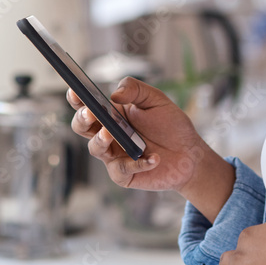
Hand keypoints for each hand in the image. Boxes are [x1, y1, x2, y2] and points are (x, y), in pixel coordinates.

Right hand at [67, 76, 218, 196]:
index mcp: (111, 114)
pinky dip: (137, 164)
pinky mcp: (124, 174)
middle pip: (81, 127)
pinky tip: (154, 157)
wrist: (190, 153)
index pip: (86, 105)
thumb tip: (114, 95)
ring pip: (95, 148)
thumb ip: (136, 90)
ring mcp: (114, 155)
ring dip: (100, 140)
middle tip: (91, 112)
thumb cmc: (170, 124)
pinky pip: (121, 170)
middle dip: (82, 119)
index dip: (77, 98)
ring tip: (111, 133)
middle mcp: (107, 134)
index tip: (76, 91)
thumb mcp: (156, 100)